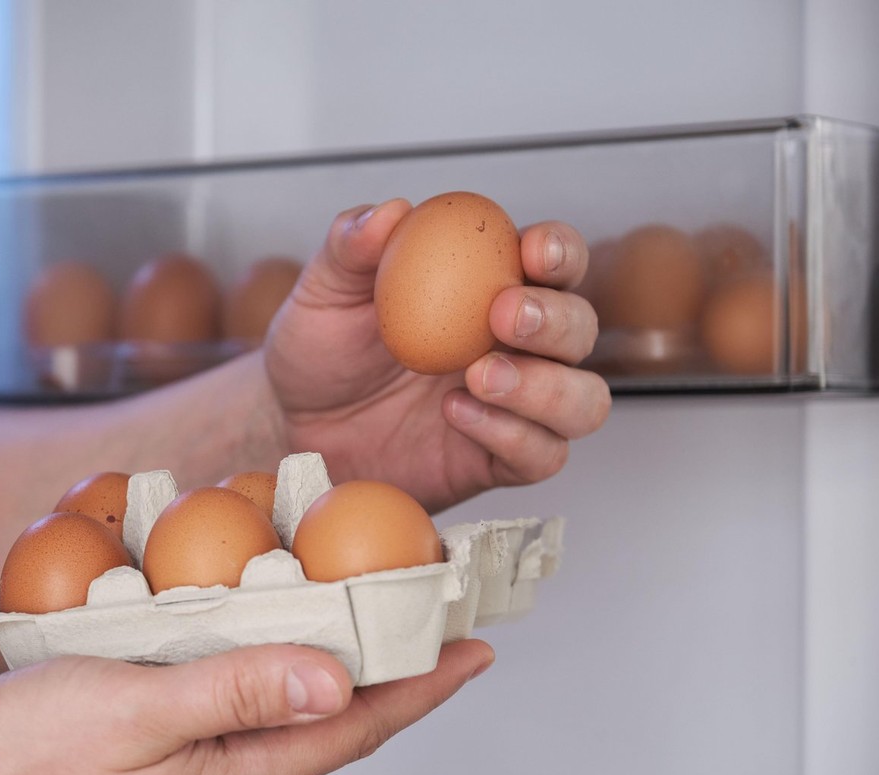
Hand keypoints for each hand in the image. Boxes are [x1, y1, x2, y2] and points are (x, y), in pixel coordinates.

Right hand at [0, 640, 491, 774]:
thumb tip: (335, 680)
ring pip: (292, 712)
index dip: (424, 686)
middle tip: (429, 619)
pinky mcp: (175, 762)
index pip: (358, 727)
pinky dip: (273, 666)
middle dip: (391, 672)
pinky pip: (246, 709)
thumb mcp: (137, 712)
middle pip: (337, 721)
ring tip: (363, 615)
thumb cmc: (29, 764)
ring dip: (333, 664)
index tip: (476, 650)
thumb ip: (237, 691)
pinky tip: (264, 634)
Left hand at [265, 199, 609, 512]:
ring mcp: (516, 407)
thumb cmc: (321, 350)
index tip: (531, 251)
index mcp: (491, 287)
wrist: (295, 423)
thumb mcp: (324, 291)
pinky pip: (541, 455)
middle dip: (556, 320)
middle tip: (503, 317)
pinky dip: (512, 434)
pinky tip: (457, 413)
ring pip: (583, 401)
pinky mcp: (499, 459)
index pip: (554, 261)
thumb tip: (390, 211)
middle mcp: (517, 346)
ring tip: (480, 375)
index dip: (559, 252)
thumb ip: (351, 246)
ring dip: (547, 387)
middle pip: (580, 328)